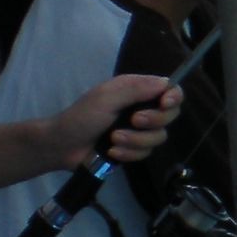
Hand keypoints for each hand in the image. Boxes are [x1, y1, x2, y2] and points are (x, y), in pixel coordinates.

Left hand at [51, 74, 181, 168]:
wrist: (62, 146)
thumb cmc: (82, 116)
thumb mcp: (107, 98)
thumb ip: (136, 89)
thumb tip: (167, 83)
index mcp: (137, 90)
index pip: (170, 90)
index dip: (173, 97)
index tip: (165, 104)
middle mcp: (142, 108)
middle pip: (170, 115)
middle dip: (153, 121)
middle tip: (134, 121)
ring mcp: (139, 131)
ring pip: (158, 137)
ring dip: (136, 140)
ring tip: (114, 140)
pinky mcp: (134, 149)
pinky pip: (146, 153)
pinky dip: (128, 153)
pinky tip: (111, 152)